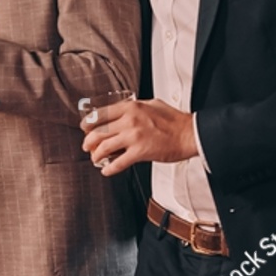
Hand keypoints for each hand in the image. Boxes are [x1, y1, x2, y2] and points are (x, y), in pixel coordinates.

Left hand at [81, 98, 196, 173]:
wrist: (190, 134)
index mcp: (131, 107)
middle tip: (87, 146)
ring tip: (96, 159)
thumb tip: (124, 110)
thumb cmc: (175, 121)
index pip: (101, 114)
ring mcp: (133, 137)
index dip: (88, 123)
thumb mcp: (152, 104)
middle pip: (98, 131)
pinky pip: (118, 163)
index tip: (85, 128)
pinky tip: (107, 170)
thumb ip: (135, 107)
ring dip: (96, 155)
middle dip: (88, 141)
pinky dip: (109, 168)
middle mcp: (129, 120)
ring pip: (104, 147)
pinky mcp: (140, 152)